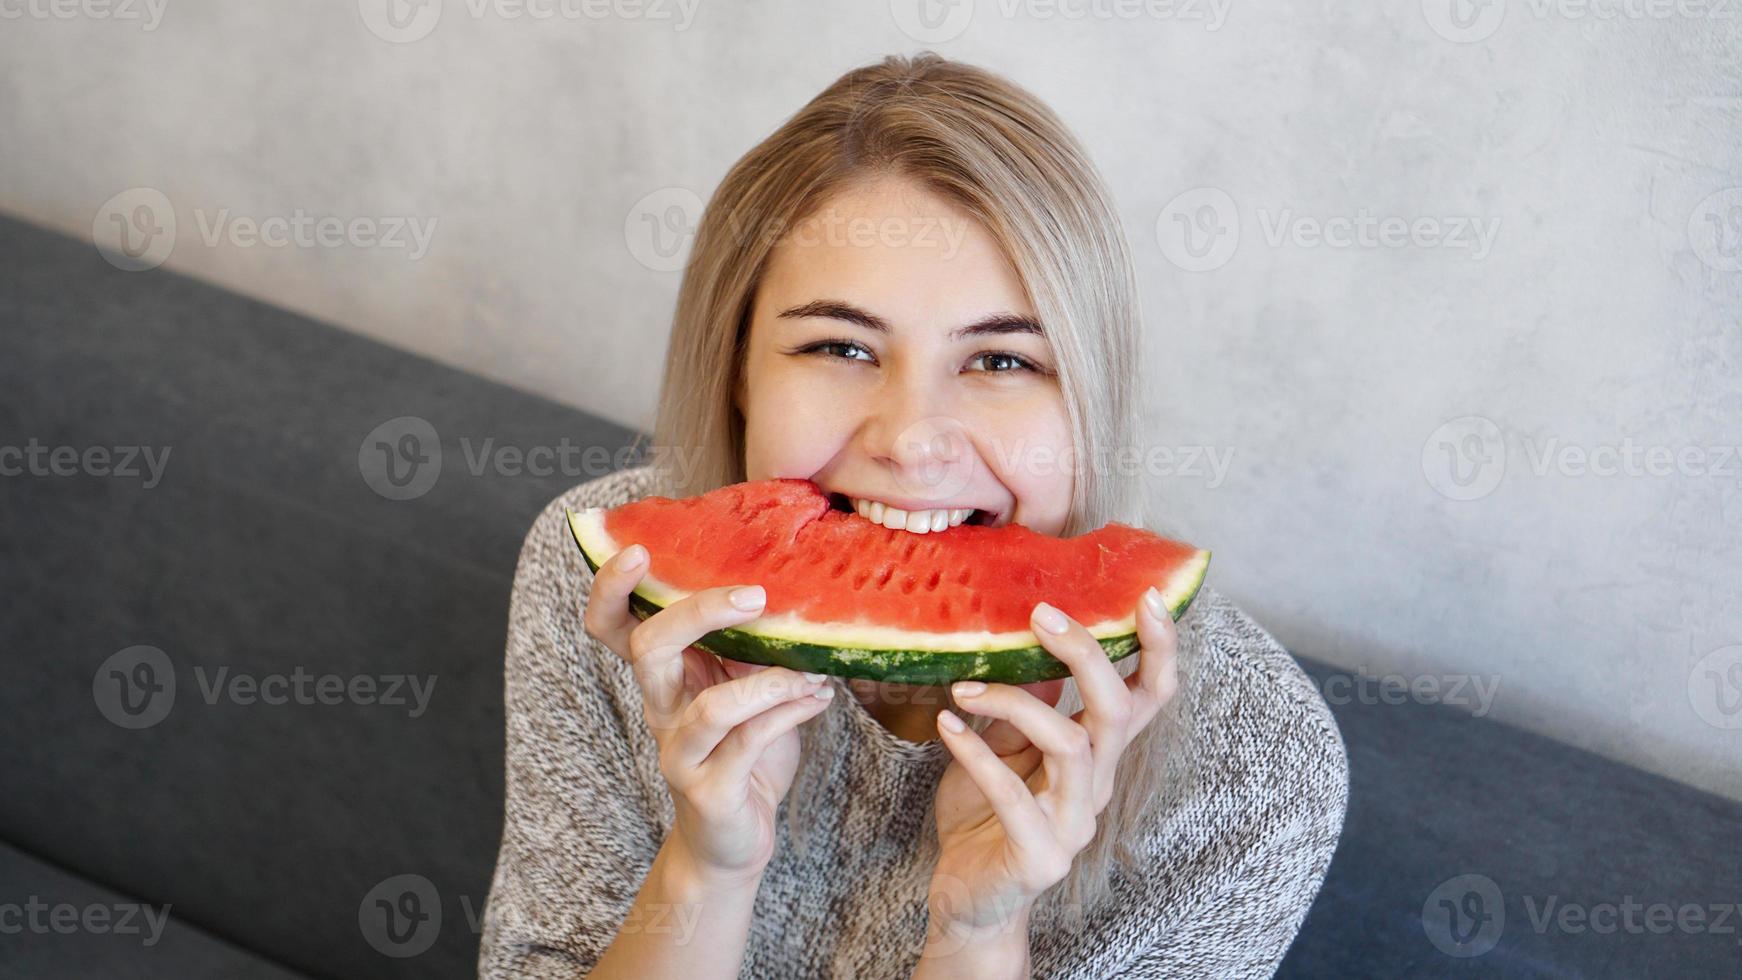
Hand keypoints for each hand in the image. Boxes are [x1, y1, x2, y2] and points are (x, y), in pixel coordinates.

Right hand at [583, 543, 835, 884]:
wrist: (734, 839)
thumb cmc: (742, 751)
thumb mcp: (745, 687)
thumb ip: (754, 647)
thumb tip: (793, 591)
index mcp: (664, 676)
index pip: (612, 626)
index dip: (611, 588)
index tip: (638, 549)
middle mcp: (661, 708)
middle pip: (648, 648)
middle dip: (698, 612)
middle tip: (755, 596)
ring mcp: (681, 752)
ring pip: (711, 706)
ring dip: (770, 682)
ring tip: (812, 671)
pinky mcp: (710, 790)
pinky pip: (749, 743)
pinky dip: (790, 714)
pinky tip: (819, 698)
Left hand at [924, 587, 1180, 946]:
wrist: (969, 898)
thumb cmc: (986, 816)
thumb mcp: (1004, 746)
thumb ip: (1024, 701)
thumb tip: (1026, 636)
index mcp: (1098, 753)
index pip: (1149, 695)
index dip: (1159, 648)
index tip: (1146, 594)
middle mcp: (1098, 785)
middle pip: (1118, 710)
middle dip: (1086, 654)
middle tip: (1040, 614)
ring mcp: (1073, 823)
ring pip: (1071, 747)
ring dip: (1015, 704)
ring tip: (964, 688)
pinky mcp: (1040, 854)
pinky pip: (1013, 794)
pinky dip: (976, 754)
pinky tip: (946, 728)